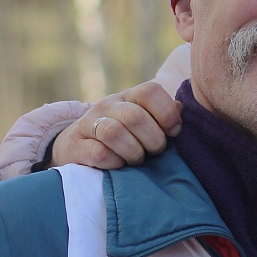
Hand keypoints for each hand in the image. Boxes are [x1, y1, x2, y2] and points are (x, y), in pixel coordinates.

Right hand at [51, 84, 181, 170]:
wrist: (76, 148)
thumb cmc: (122, 138)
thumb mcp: (143, 123)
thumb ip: (163, 115)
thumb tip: (180, 109)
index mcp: (128, 97)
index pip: (150, 91)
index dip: (167, 113)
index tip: (173, 132)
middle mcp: (107, 105)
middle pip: (134, 116)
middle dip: (153, 140)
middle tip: (155, 152)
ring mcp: (89, 124)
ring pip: (114, 133)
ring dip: (134, 152)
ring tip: (137, 161)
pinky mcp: (76, 145)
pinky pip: (100, 153)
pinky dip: (115, 163)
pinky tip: (120, 165)